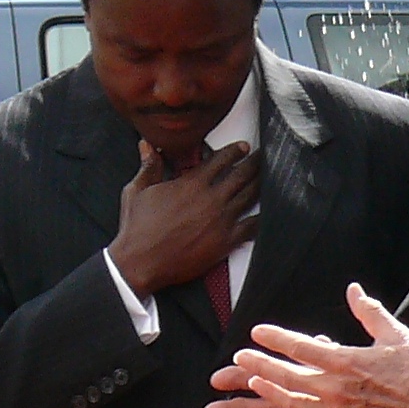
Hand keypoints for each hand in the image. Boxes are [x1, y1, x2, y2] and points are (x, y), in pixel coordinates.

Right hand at [108, 138, 260, 299]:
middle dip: (255, 163)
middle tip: (264, 158)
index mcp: (191, 183)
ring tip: (271, 177)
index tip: (244, 147)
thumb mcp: (137, 191)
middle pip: (242, 174)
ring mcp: (221, 220)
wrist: (140, 262)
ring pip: (251, 195)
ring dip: (262, 183)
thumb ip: (148, 166)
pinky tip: (272, 212)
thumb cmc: (136, 228)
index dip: (236, 150)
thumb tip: (146, 144)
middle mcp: (211, 198)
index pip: (221, 159)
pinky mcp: (226, 241)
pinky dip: (264, 217)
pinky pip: (253, 226)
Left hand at [230, 283, 408, 407]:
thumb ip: (368, 311)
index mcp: (345, 360)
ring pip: (293, 402)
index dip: (275, 338)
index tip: (257, 332)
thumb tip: (353, 290)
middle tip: (240, 358)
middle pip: (287, 375)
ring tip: (254, 383)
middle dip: (260, 365)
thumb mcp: (393, 334)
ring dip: (271, 391)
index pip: (300, 346)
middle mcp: (335, 387)